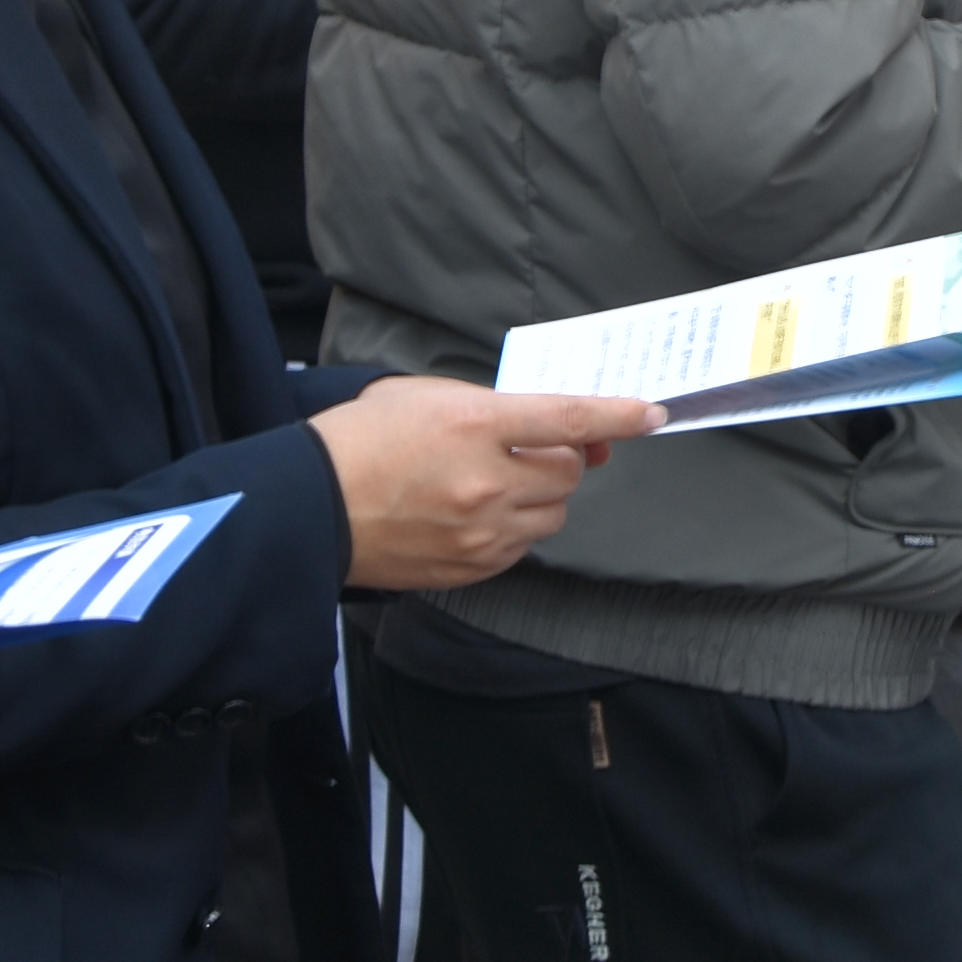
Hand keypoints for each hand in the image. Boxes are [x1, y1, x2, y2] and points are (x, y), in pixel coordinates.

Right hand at [310, 379, 656, 592]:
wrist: (310, 508)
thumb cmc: (359, 440)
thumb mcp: (421, 395)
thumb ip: (491, 407)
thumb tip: (547, 427)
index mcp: (473, 424)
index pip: (568, 419)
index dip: (616, 416)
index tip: (651, 414)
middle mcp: (486, 481)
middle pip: (567, 473)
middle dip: (562, 458)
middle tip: (535, 449)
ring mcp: (480, 531)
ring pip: (552, 515)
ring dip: (540, 495)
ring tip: (496, 482)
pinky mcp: (471, 567)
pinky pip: (522, 547)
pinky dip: (514, 529)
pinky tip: (475, 514)